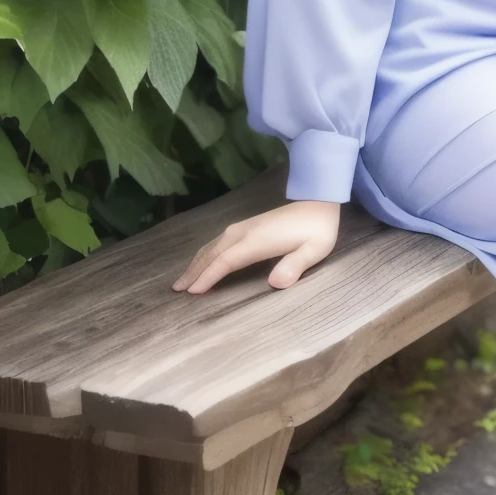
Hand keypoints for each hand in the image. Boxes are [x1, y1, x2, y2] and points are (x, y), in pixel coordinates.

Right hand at [171, 200, 340, 294]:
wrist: (318, 201)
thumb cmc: (318, 230)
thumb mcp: (314, 250)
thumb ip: (295, 265)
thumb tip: (276, 283)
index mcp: (257, 241)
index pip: (226, 261)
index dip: (209, 276)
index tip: (192, 292)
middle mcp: (244, 233)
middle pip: (213, 253)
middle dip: (194, 272)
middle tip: (176, 290)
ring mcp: (244, 228)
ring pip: (213, 246)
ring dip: (197, 262)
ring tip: (183, 280)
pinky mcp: (246, 226)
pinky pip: (218, 242)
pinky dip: (206, 253)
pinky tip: (204, 261)